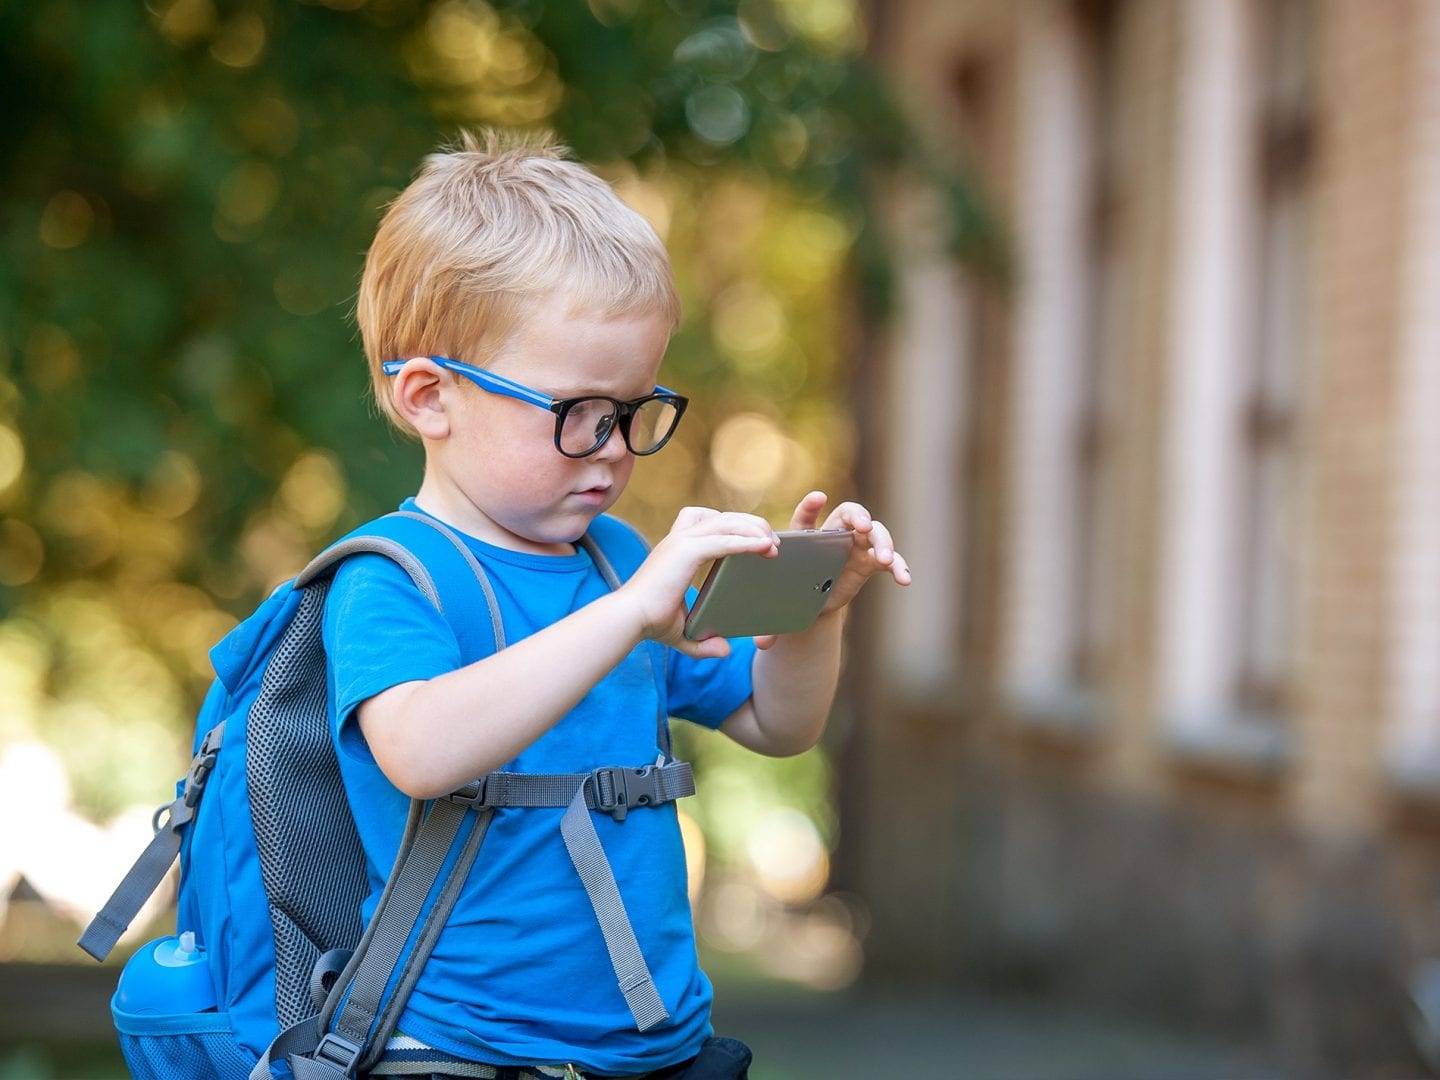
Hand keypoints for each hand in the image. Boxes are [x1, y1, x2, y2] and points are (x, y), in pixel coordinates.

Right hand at [617, 506, 778, 658]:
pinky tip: (765, 548)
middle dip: (752, 524)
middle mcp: (679, 538)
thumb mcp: (681, 631)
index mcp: (677, 548)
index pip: (710, 521)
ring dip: (755, 530)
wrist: (628, 620)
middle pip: (724, 516)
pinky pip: (725, 540)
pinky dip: (747, 542)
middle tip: (773, 542)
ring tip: (774, 545)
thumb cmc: (648, 622)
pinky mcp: (686, 551)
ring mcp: (682, 541)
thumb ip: (702, 642)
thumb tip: (725, 650)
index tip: (758, 542)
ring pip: (728, 523)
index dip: (736, 526)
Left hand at [753, 491, 910, 648]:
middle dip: (858, 516)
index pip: (805, 517)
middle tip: (863, 527)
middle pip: (849, 514)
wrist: (813, 601)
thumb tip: (762, 644)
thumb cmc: (793, 593)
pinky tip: (904, 579)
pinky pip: (889, 559)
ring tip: (884, 559)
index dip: (810, 506)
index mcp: (806, 538)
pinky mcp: (871, 562)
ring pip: (875, 532)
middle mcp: (833, 535)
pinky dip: (899, 566)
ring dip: (882, 542)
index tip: (818, 498)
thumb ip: (771, 623)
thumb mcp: (782, 606)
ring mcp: (855, 546)